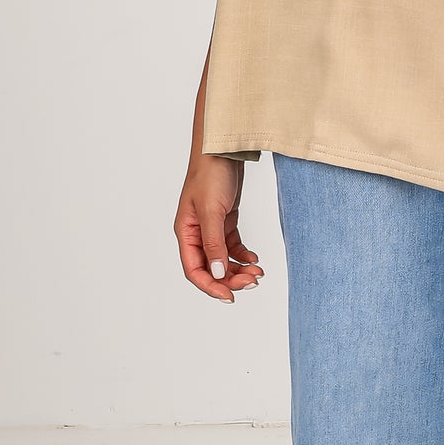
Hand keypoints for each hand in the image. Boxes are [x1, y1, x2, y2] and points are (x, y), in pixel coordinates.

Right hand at [174, 154, 264, 301]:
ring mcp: (211, 227)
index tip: (230, 296)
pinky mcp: (225, 219)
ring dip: (239, 269)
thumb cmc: (211, 174)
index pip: (194, 270)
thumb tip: (216, 274)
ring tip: (258, 272)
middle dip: (231, 279)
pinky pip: (232, 246)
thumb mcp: (212, 211)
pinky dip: (243, 255)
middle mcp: (196, 233)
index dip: (211, 286)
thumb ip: (213, 244)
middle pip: (211, 268)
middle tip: (253, 282)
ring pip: (223, 259)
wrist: (223, 148)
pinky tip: (254, 259)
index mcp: (185, 232)